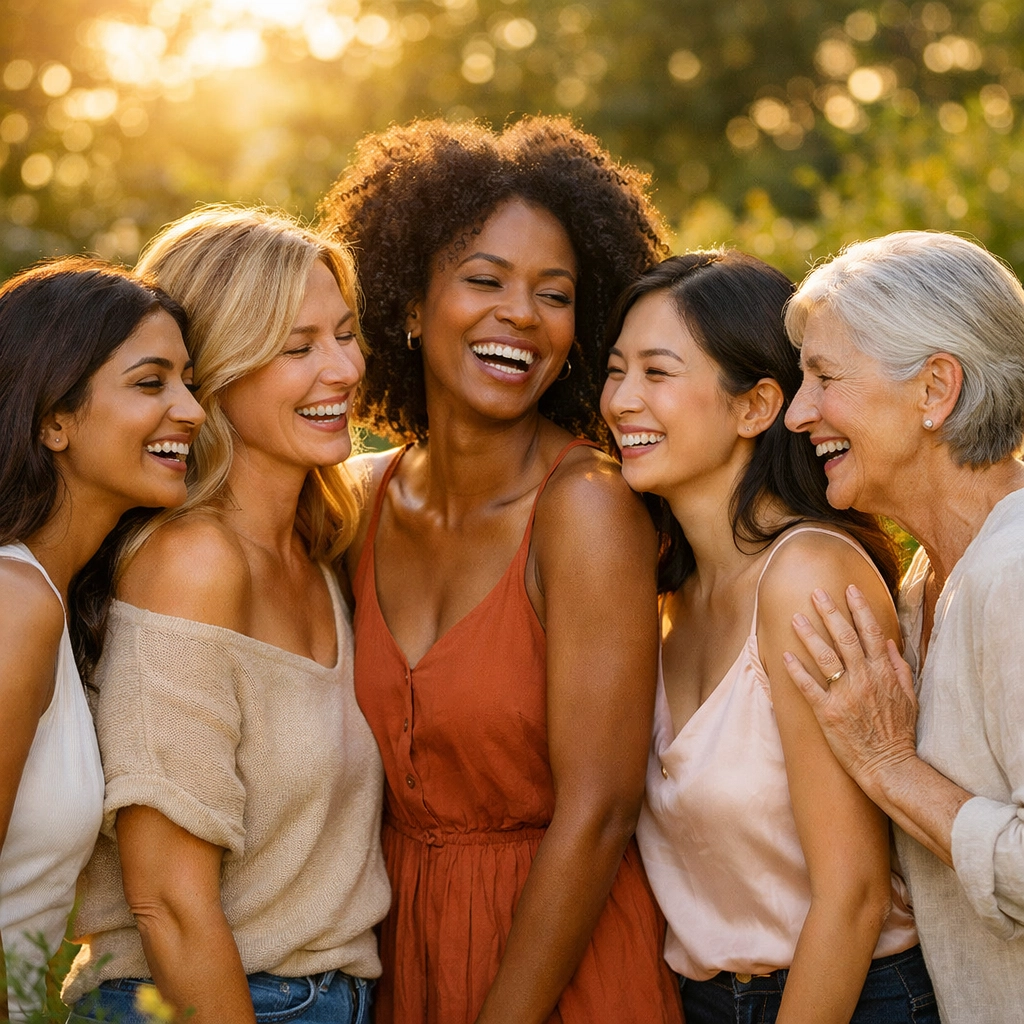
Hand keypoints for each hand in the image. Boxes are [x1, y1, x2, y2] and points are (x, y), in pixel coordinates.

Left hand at [782, 584, 918, 793]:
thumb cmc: (899, 734)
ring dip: (809, 634)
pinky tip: (785, 656)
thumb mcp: (909, 697)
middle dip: (830, 612)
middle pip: (845, 637)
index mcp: (883, 673)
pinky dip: (796, 670)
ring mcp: (845, 695)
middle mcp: (864, 679)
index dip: (859, 608)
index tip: (849, 589)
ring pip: (825, 656)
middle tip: (816, 592)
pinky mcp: (828, 713)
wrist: (890, 767)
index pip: (870, 632)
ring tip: (796, 617)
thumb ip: (898, 668)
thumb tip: (888, 643)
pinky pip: (809, 687)